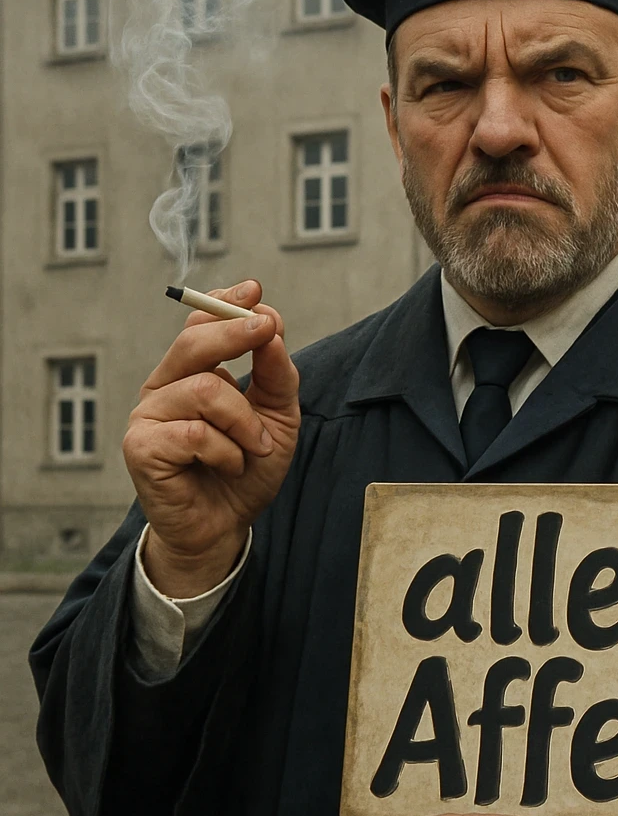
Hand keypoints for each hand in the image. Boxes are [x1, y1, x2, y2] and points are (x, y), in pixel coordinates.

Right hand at [122, 279, 300, 596]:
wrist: (227, 526)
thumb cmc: (247, 468)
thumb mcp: (277, 417)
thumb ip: (276, 374)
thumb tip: (271, 326)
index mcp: (192, 374)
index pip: (200, 326)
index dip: (224, 303)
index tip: (254, 289)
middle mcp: (164, 388)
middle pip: (193, 343)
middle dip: (235, 332)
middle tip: (267, 329)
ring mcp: (148, 416)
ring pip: (205, 390)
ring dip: (245, 422)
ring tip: (256, 449)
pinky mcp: (141, 448)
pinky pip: (195, 432)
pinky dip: (227, 451)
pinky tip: (229, 465)